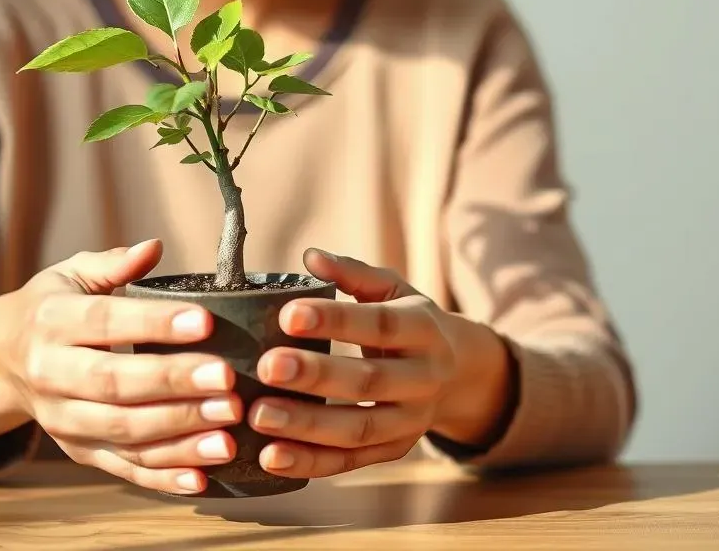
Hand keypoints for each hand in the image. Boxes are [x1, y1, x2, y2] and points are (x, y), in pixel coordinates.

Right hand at [0, 239, 241, 494]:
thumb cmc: (50, 306)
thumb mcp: (71, 273)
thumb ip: (113, 263)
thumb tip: (153, 247)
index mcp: (52, 320)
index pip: (106, 321)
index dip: (155, 323)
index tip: (205, 322)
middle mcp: (51, 373)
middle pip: (115, 383)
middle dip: (174, 382)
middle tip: (226, 380)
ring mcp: (62, 419)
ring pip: (122, 431)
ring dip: (178, 433)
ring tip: (227, 428)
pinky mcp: (77, 450)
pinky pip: (122, 468)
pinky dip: (162, 477)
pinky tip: (202, 474)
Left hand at [247, 249, 513, 478]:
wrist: (458, 373)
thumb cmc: (409, 321)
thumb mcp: (393, 289)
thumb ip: (354, 272)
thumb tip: (311, 256)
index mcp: (423, 330)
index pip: (379, 324)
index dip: (335, 321)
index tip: (289, 315)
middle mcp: (423, 379)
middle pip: (368, 381)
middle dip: (315, 376)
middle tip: (267, 366)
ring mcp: (411, 422)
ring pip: (358, 429)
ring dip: (306, 426)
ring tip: (259, 415)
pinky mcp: (393, 451)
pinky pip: (350, 462)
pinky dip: (310, 463)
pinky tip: (271, 456)